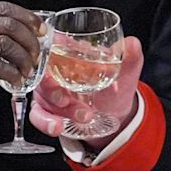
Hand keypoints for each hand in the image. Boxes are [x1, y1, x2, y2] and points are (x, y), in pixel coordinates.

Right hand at [0, 2, 40, 122]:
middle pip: (9, 25)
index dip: (27, 17)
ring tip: (27, 70)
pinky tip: (15, 80)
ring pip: (5, 44)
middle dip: (30, 41)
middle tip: (36, 55)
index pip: (4, 8)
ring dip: (23, 59)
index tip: (41, 29)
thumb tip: (14, 38)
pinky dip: (10, 74)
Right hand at [28, 35, 143, 147]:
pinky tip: (57, 127)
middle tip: (67, 99)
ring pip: (43, 97)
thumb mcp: (126, 72)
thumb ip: (130, 57)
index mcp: (71, 52)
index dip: (50, 52)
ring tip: (84, 116)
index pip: (52, 45)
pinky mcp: (46, 110)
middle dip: (52, 88)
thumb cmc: (116, 86)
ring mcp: (49, 91)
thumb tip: (132, 43)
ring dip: (60, 109)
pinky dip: (46, 122)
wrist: (116, 113)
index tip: (55, 62)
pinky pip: (37, 116)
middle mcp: (55, 70)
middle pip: (43, 74)